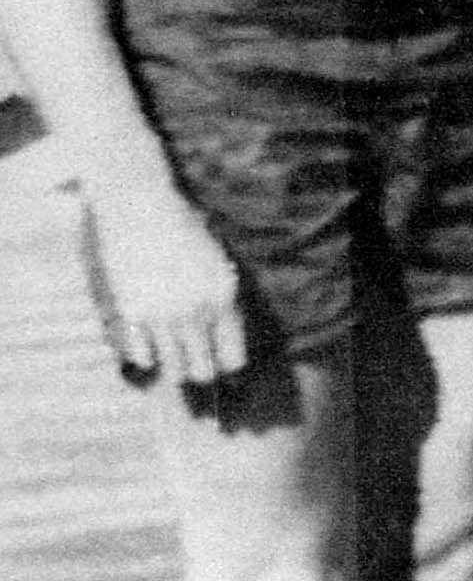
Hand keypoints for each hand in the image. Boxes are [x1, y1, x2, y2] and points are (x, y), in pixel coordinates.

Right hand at [83, 174, 245, 387]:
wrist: (143, 209)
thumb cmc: (187, 232)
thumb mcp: (219, 264)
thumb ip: (223, 302)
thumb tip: (224, 339)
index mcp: (224, 298)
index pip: (235, 358)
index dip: (231, 367)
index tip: (226, 367)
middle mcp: (195, 313)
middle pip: (204, 372)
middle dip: (203, 372)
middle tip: (198, 365)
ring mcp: (161, 316)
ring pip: (173, 371)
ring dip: (175, 368)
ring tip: (175, 358)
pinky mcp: (130, 315)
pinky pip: (141, 358)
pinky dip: (146, 357)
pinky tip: (149, 345)